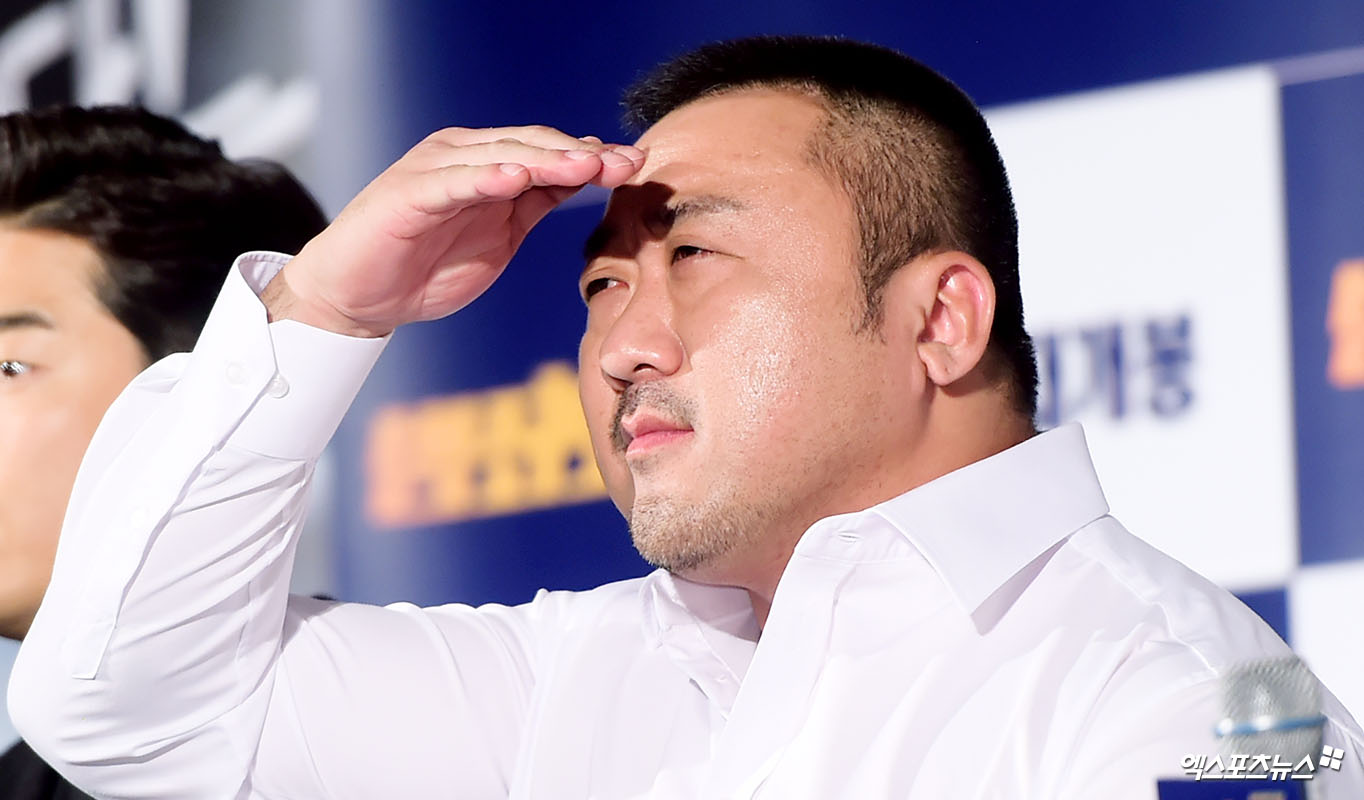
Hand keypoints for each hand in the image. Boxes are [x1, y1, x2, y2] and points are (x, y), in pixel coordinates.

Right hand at [263, 126, 644, 336]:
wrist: (359, 296)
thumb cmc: (425, 267)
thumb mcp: (499, 237)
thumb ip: (535, 206)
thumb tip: (585, 183)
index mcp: (486, 165)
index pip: (547, 152)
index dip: (591, 158)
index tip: (634, 166)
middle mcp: (462, 156)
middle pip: (531, 146)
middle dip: (580, 155)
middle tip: (623, 163)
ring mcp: (434, 169)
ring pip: (500, 155)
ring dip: (545, 159)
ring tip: (584, 165)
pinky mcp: (408, 191)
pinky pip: (454, 181)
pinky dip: (485, 176)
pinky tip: (517, 179)